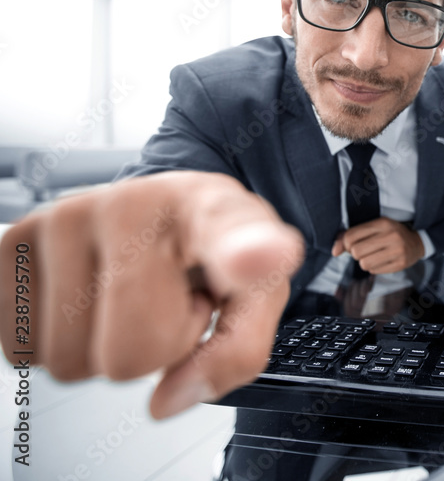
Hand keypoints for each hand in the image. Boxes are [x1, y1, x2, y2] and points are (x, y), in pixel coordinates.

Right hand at [0, 171, 302, 418]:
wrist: (166, 209)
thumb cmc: (211, 253)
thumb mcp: (255, 298)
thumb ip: (236, 352)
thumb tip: (166, 400)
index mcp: (215, 212)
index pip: (230, 234)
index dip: (244, 253)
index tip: (260, 258)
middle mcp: (136, 202)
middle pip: (129, 356)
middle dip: (153, 350)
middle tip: (169, 300)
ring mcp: (67, 214)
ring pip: (68, 362)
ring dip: (102, 346)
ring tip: (132, 294)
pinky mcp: (16, 238)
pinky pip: (22, 350)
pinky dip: (58, 341)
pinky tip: (89, 297)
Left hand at [333, 217, 424, 274]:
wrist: (417, 242)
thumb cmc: (390, 234)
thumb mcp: (373, 228)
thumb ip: (350, 236)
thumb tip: (334, 251)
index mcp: (383, 223)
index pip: (351, 236)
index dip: (345, 244)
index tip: (351, 245)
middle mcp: (391, 236)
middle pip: (356, 252)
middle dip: (356, 254)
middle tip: (364, 250)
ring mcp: (397, 251)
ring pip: (364, 264)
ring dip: (365, 262)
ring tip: (373, 256)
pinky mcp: (400, 264)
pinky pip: (374, 271)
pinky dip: (374, 267)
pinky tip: (382, 260)